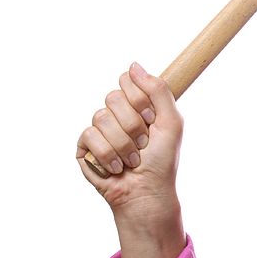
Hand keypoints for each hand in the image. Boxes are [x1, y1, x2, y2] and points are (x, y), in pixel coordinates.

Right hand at [77, 62, 185, 257]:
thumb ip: (158, 90)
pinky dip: (108, 154)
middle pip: (114, 97)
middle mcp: (117, 114)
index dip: (141, 100)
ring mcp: (99, 130)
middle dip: (133, 124)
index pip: (128, 80)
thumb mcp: (171, 121)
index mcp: (138, 105)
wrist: (147, 192)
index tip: (152, 119)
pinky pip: (89, 135)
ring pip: (101, 117)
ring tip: (132, 159)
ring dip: (123, 143)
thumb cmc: (162, 160)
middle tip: (143, 142)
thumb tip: (133, 65)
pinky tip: (116, 167)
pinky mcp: (84, 147)